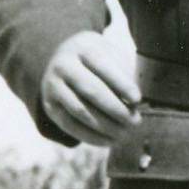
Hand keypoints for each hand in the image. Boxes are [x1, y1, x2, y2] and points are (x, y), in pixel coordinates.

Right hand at [40, 27, 139, 146]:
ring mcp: (53, 85)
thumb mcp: (112, 56)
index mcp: (82, 48)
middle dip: (116, 109)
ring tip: (125, 134)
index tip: (138, 100)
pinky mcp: (49, 105)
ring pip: (80, 110)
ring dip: (105, 126)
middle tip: (135, 121)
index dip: (121, 84)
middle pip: (91, 90)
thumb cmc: (100, 62)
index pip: (103, 65)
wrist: (64, 61)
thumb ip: (125, 74)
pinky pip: (69, 124)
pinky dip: (90, 136)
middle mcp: (63, 65)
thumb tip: (135, 104)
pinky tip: (108, 141)